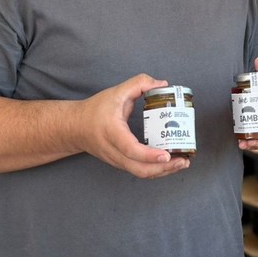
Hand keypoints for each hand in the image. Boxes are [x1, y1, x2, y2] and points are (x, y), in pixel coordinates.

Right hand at [74, 74, 190, 178]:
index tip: (166, 155)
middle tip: (183, 161)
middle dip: (163, 168)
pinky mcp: (120, 163)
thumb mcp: (116, 92)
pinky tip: (169, 164)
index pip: (130, 149)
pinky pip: (139, 171)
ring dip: (162, 171)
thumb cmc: (95, 110)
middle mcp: (114, 151)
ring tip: (181, 163)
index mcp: (112, 133)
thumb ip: (139, 83)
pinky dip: (155, 170)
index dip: (149, 155)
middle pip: (139, 169)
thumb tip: (162, 84)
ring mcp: (117, 160)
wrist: (74, 128)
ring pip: (140, 173)